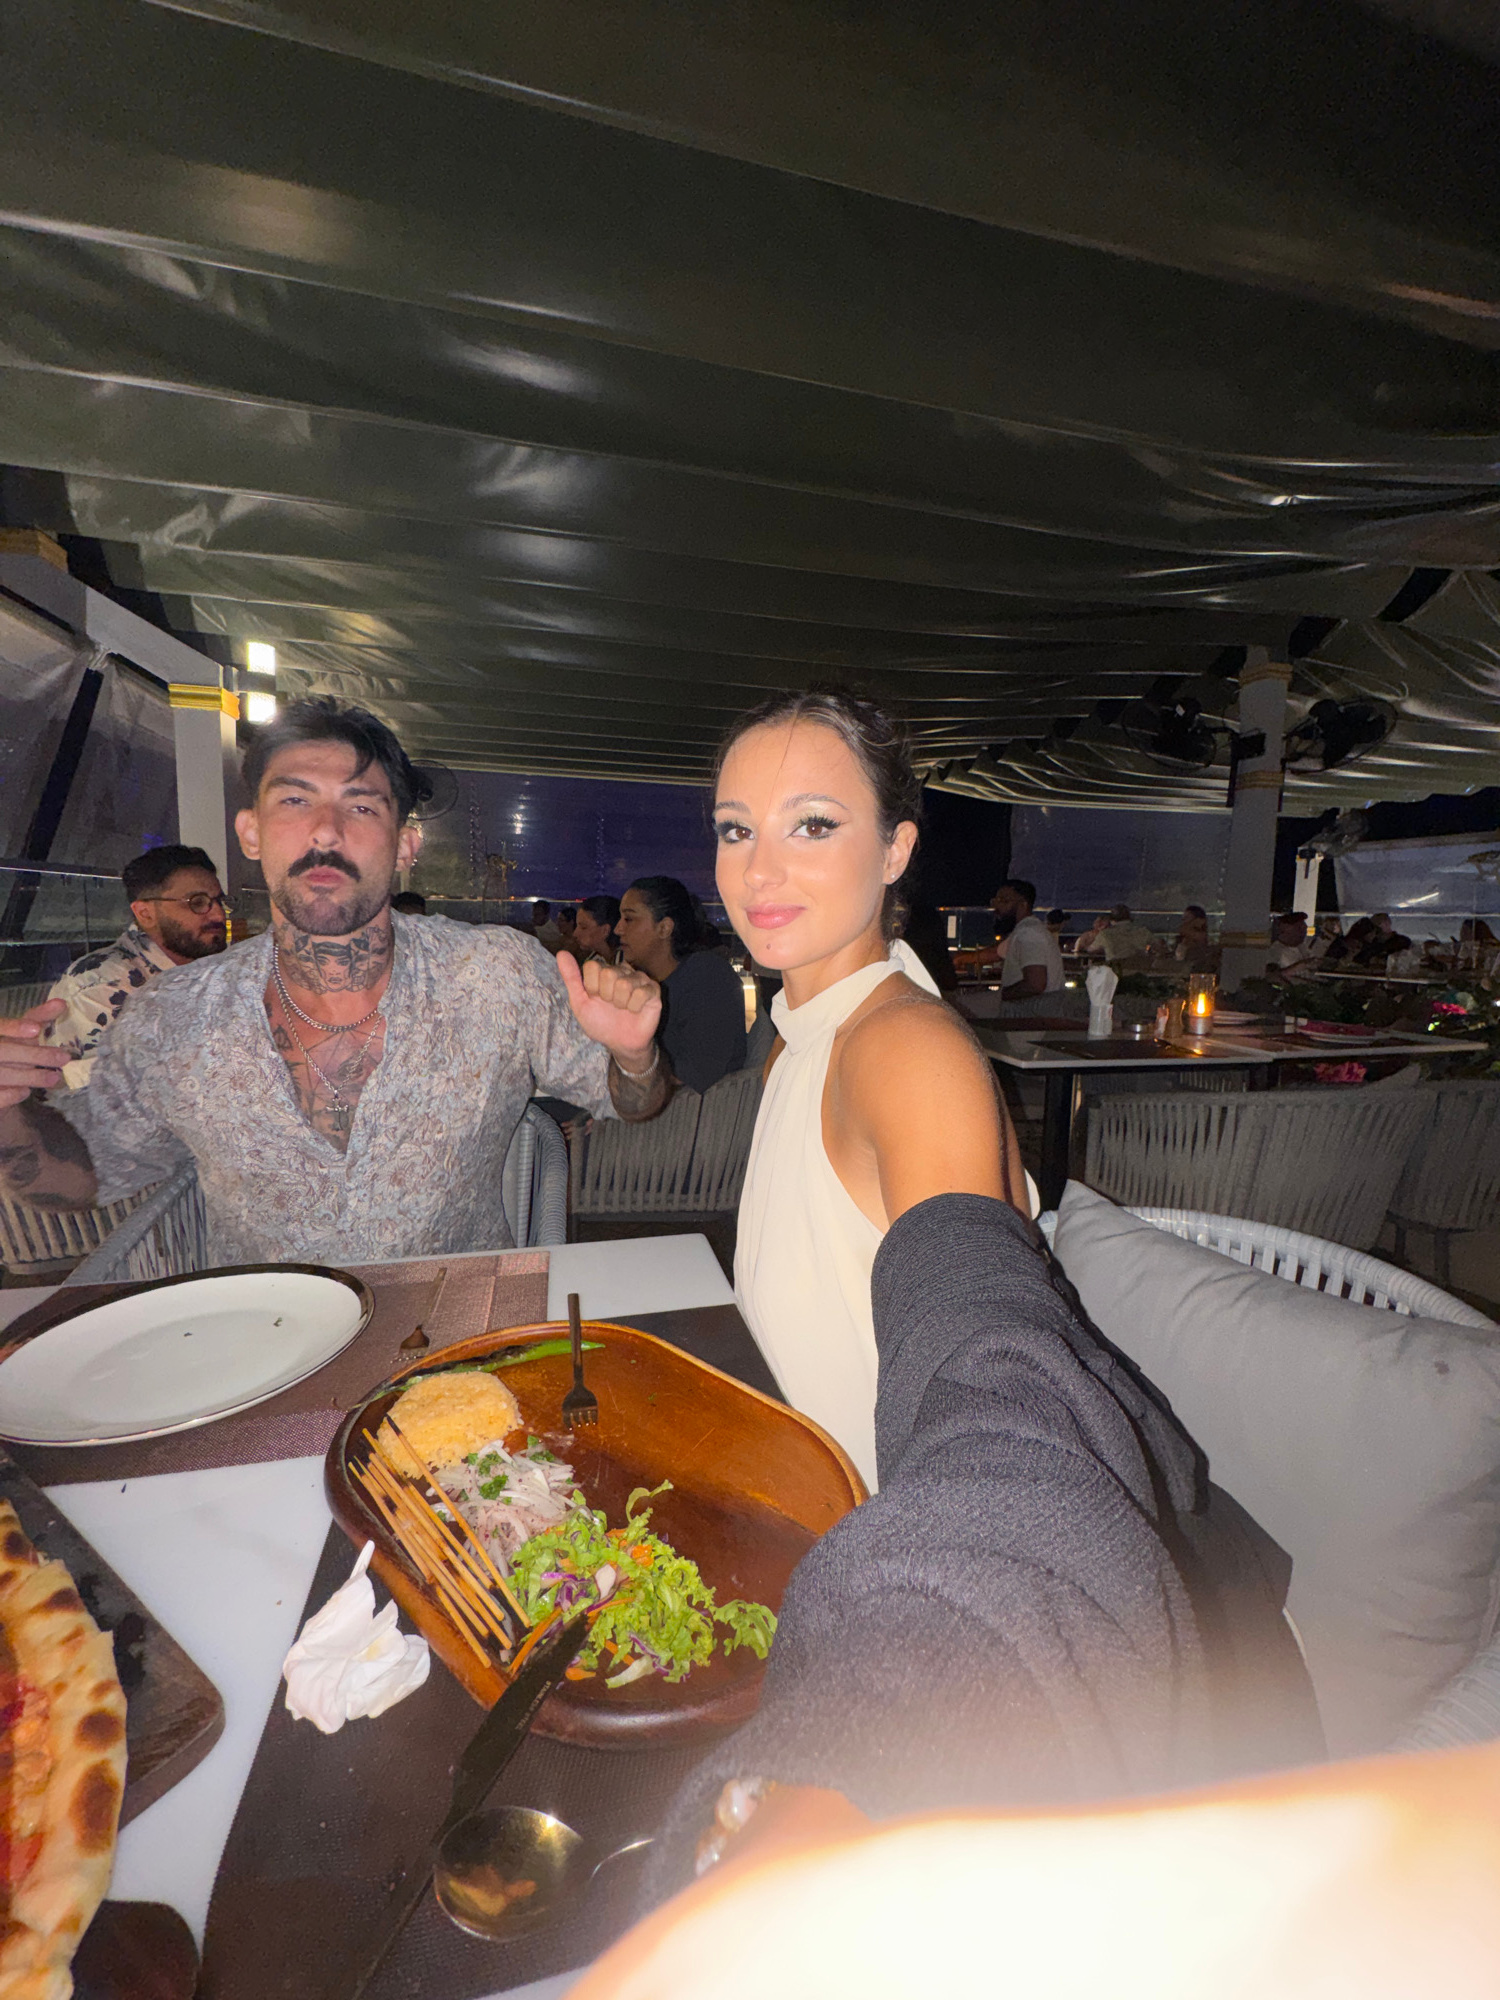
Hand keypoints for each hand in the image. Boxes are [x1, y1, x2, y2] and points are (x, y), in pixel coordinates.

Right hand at [0, 1000, 67, 1109]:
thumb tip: (61, 1003)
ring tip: (55, 1077)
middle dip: (35, 1055)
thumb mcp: (21, 1035)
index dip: (14, 1027)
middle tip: (64, 1057)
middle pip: (4, 1051)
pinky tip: (26, 1092)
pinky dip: (11, 1094)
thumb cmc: (11, 1054)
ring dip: (30, 1076)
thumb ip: (37, 1018)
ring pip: (3, 1073)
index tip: (36, 1028)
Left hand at [556, 949, 661, 1066]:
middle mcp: (622, 971)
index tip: (595, 998)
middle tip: (611, 1005)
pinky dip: (634, 1007)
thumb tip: (561, 953)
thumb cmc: (600, 1022)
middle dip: (606, 996)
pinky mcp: (653, 989)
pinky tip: (635, 1011)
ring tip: (623, 1009)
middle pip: (608, 973)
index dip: (591, 987)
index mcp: (603, 971)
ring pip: (624, 983)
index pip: (592, 966)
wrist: (620, 1043)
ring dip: (620, 1003)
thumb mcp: (580, 1002)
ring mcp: (639, 979)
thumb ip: (571, 977)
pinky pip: (640, 993)